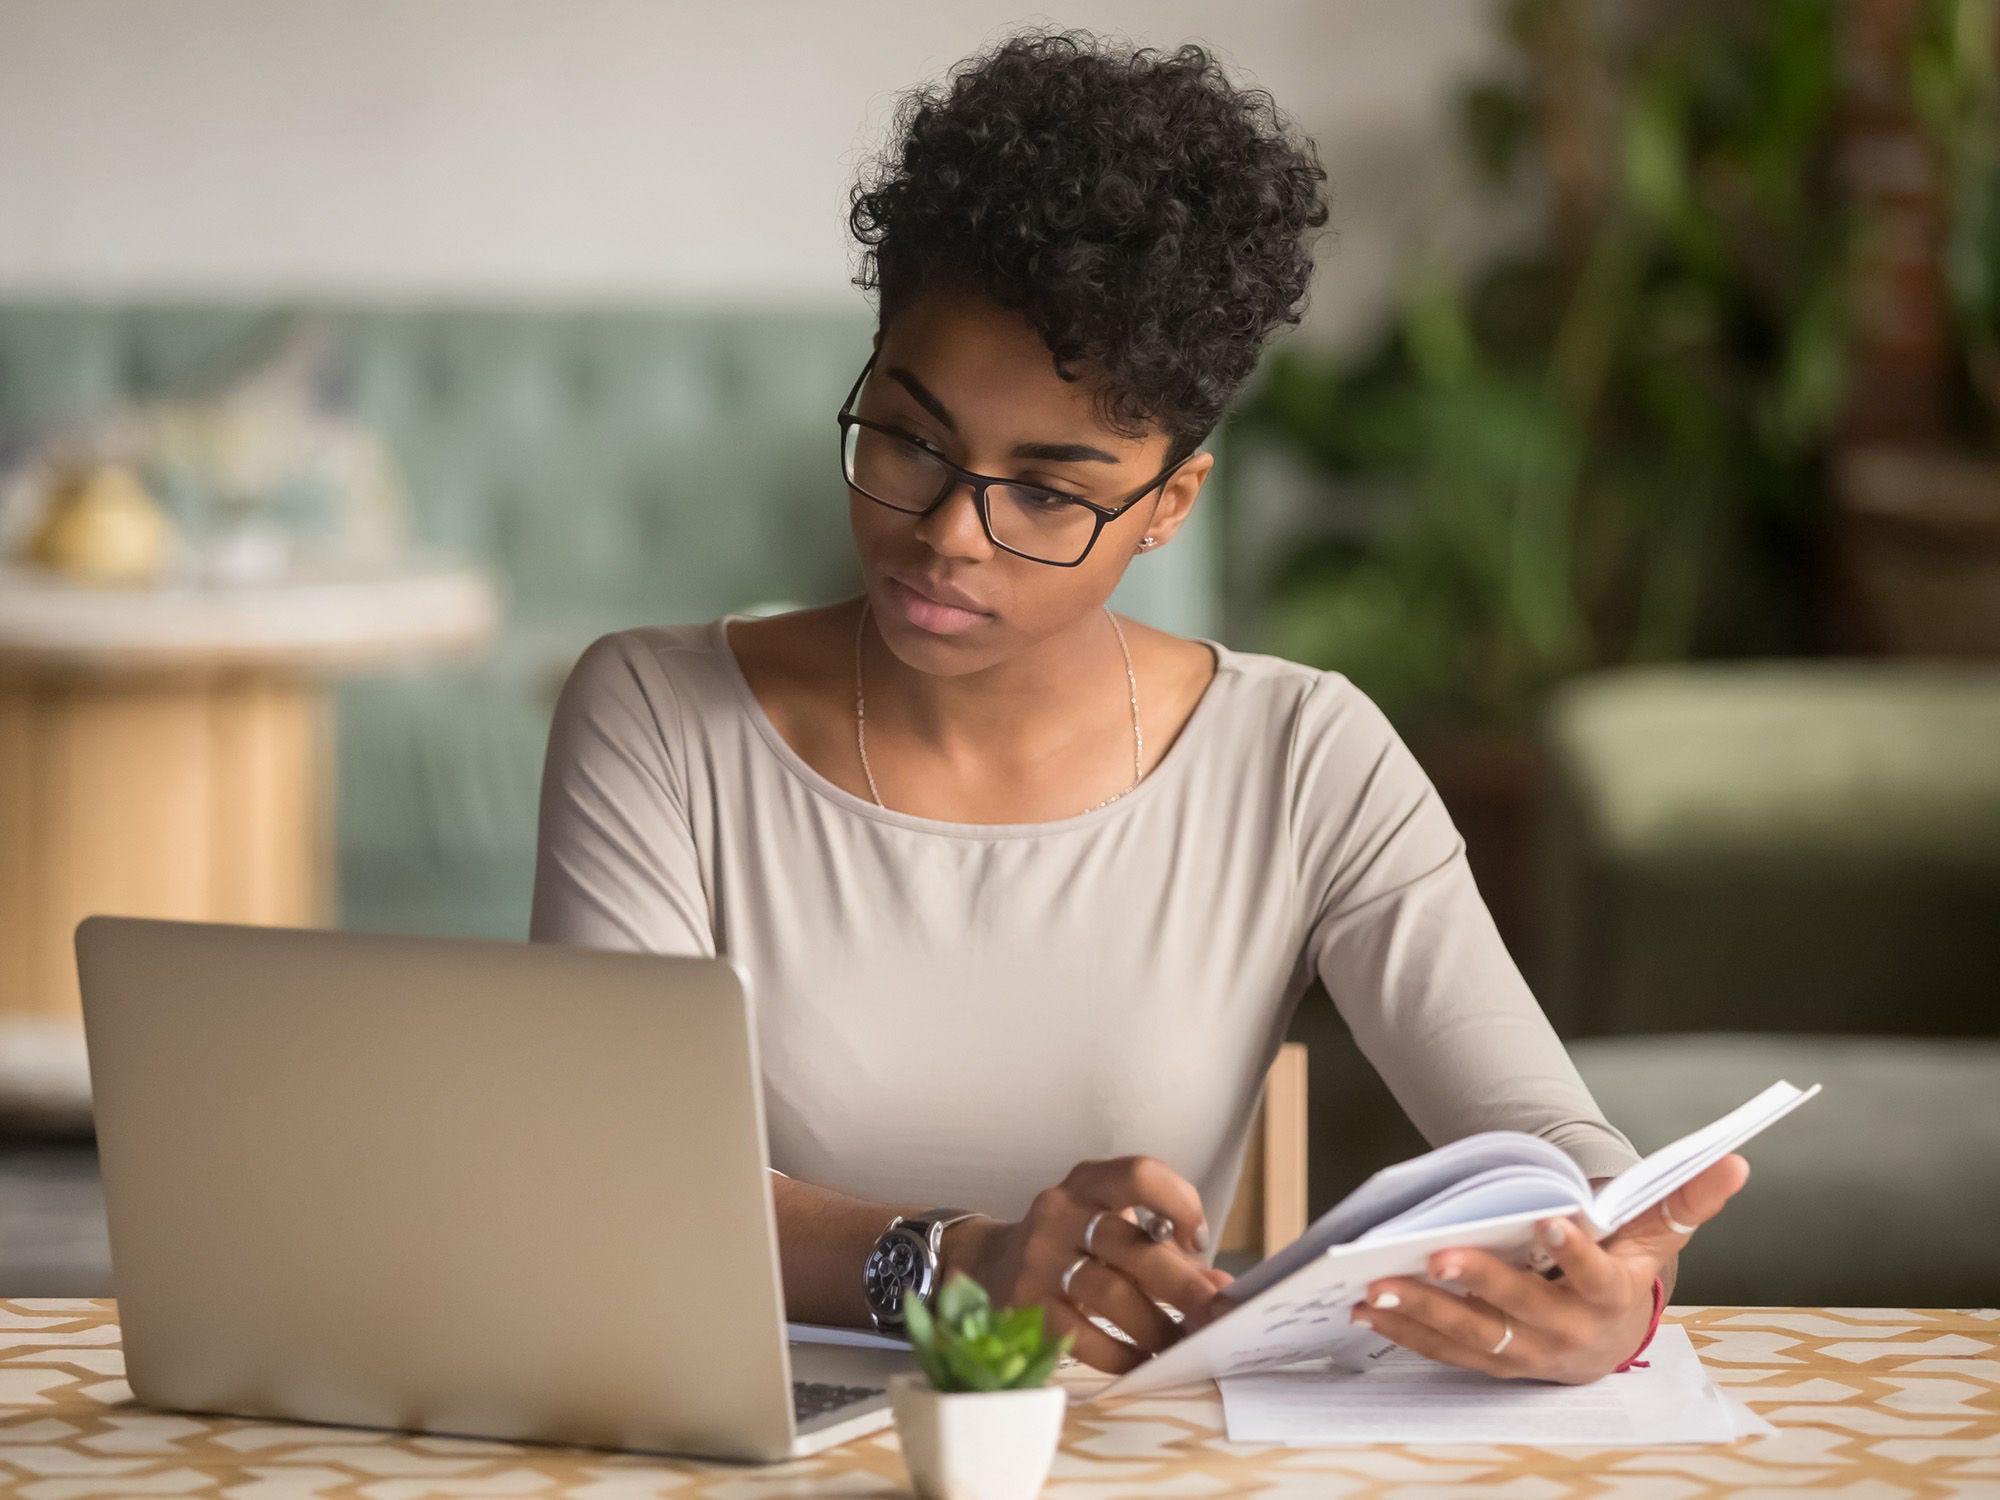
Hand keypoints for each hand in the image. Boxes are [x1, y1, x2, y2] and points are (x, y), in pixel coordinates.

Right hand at [941, 1156, 1230, 1372]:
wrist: (990, 1263)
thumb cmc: (1072, 1244)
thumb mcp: (1112, 1228)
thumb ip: (1165, 1251)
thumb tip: (1221, 1288)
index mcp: (1088, 1182)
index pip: (1139, 1174)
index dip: (1179, 1203)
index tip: (1198, 1241)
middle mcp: (1060, 1211)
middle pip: (1131, 1245)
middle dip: (1182, 1285)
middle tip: (1216, 1315)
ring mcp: (1039, 1258)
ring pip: (1109, 1294)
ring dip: (1155, 1326)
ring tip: (1182, 1346)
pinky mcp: (1026, 1304)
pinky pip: (1081, 1336)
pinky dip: (1120, 1353)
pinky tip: (1142, 1361)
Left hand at [1348, 1153, 1749, 1383]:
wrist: (1610, 1337)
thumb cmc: (1628, 1270)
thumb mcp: (1657, 1235)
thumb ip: (1686, 1198)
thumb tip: (1736, 1159)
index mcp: (1612, 1297)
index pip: (1596, 1274)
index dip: (1576, 1250)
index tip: (1551, 1220)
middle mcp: (1569, 1334)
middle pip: (1521, 1310)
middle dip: (1478, 1283)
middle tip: (1437, 1255)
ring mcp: (1527, 1354)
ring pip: (1474, 1337)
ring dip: (1424, 1313)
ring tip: (1379, 1286)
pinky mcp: (1492, 1363)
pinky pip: (1446, 1352)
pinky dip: (1406, 1332)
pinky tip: (1368, 1309)